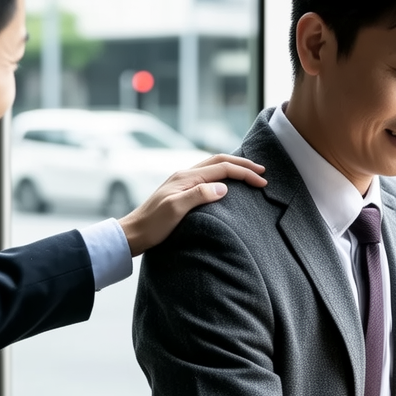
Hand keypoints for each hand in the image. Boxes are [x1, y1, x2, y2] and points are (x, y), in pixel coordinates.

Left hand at [118, 154, 265, 255]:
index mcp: (186, 177)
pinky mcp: (181, 191)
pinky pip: (207, 176)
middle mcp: (185, 175)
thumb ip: (199, 195)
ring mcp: (182, 182)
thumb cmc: (152, 225)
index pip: (222, 169)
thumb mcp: (175, 210)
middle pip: (219, 161)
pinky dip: (222, 175)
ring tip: (249, 173)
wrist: (133, 233)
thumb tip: (224, 188)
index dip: (244, 173)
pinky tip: (226, 183)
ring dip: (233, 167)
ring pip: (213, 167)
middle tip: (262, 172)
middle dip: (242, 165)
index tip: (262, 182)